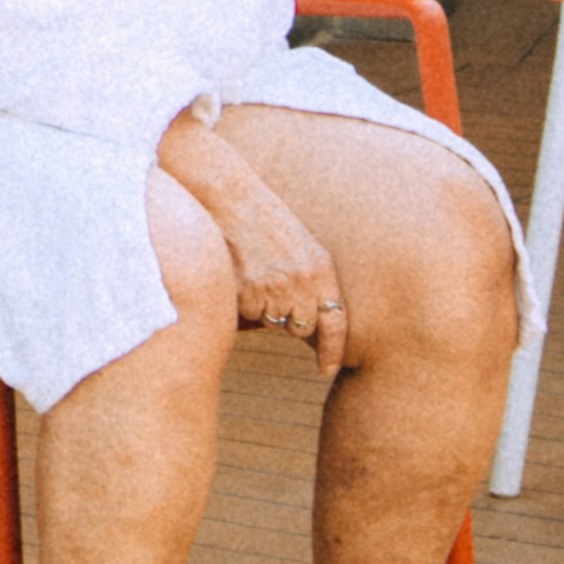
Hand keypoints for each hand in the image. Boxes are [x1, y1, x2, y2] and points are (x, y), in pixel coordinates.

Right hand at [160, 115, 349, 371]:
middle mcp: (300, 281)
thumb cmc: (262, 217)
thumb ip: (311, 280)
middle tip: (271, 289)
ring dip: (261, 309)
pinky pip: (246, 315)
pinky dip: (241, 303)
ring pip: (269, 322)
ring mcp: (272, 286)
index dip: (333, 350)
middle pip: (301, 327)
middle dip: (288, 318)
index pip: (335, 322)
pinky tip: (238, 275)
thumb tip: (306, 322)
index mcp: (320, 268)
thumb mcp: (301, 244)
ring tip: (252, 273)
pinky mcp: (244, 290)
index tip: (327, 369)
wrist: (228, 194)